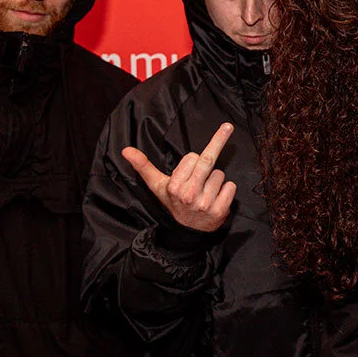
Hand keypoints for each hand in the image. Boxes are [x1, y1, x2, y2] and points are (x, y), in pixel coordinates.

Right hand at [122, 123, 236, 232]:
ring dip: (216, 180)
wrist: (188, 229)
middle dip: (219, 140)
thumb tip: (126, 150)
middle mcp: (188, 195)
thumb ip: (143, 165)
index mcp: (174, 186)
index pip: (192, 157)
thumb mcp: (157, 185)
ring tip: (206, 191)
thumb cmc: (174, 201)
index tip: (190, 169)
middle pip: (207, 160)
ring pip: (220, 174)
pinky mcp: (219, 211)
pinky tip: (217, 197)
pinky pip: (231, 187)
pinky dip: (227, 190)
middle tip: (227, 126)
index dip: (193, 161)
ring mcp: (204, 204)